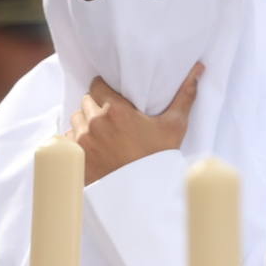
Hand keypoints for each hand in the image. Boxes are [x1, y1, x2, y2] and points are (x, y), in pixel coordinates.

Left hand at [66, 63, 202, 184]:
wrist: (143, 196)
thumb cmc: (160, 159)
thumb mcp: (174, 127)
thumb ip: (184, 95)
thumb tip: (199, 69)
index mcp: (115, 111)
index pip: (97, 85)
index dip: (104, 89)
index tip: (113, 99)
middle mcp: (94, 123)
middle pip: (86, 102)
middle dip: (96, 107)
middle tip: (112, 120)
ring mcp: (81, 141)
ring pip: (76, 120)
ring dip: (86, 124)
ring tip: (103, 135)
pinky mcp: (74, 157)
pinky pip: (67, 140)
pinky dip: (76, 142)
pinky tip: (94, 150)